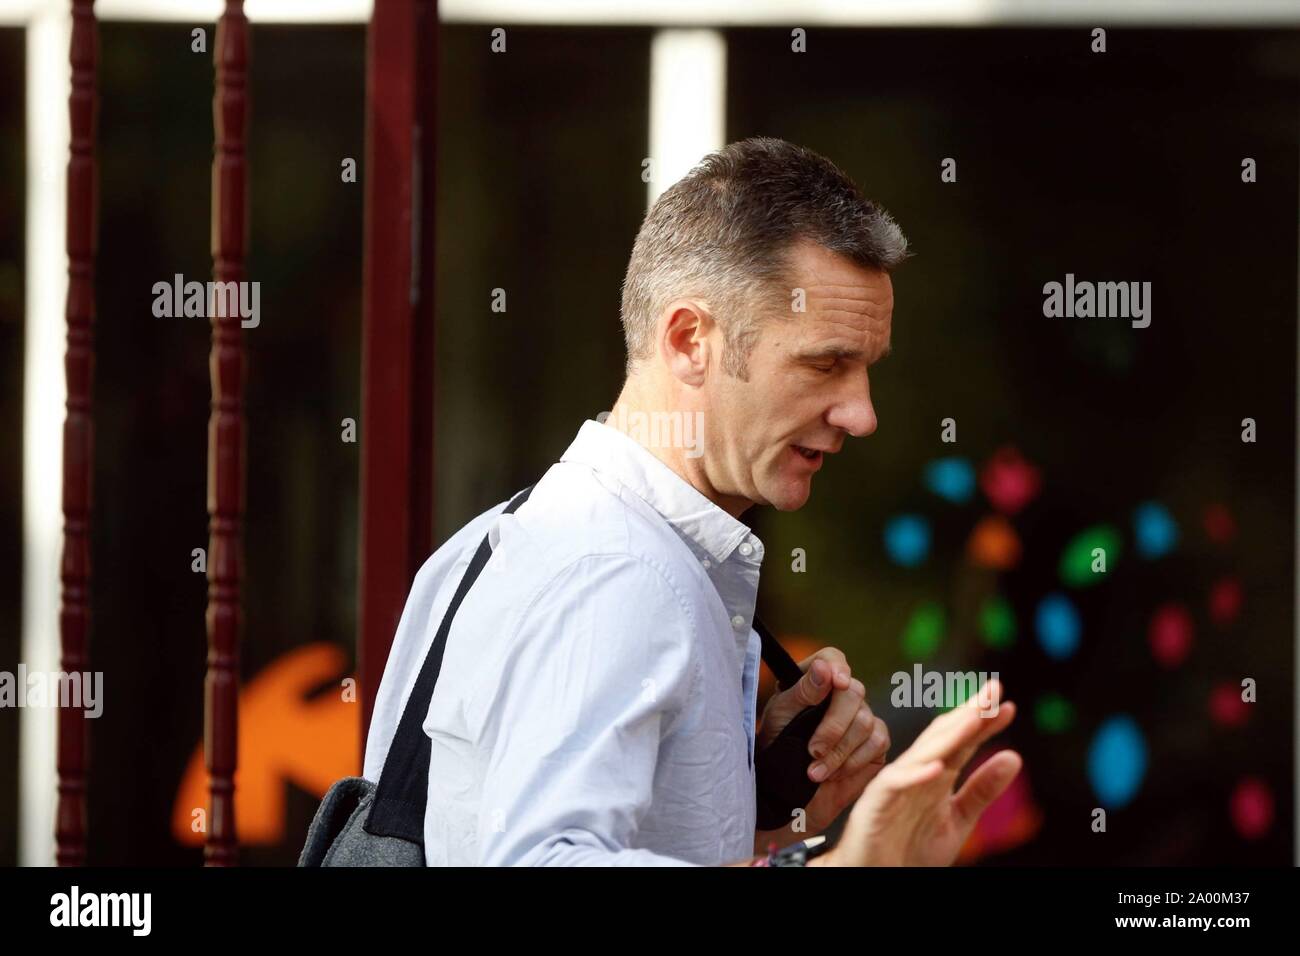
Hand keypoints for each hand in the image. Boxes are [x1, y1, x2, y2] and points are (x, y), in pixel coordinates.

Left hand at [755, 648, 889, 840]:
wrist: (788, 788)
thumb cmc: (779, 745)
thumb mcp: (782, 716)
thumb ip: (803, 691)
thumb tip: (824, 668)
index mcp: (816, 679)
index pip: (832, 659)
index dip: (838, 667)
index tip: (838, 682)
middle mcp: (843, 694)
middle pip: (854, 692)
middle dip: (833, 726)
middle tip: (813, 751)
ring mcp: (863, 716)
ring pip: (865, 722)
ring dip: (838, 752)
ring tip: (815, 772)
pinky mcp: (876, 741)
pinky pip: (877, 743)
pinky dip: (853, 762)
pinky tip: (834, 773)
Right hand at [816, 678, 1020, 866]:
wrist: (873, 877)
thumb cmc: (909, 850)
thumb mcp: (958, 820)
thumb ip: (982, 790)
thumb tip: (1014, 756)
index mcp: (934, 774)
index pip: (961, 741)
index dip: (983, 723)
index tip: (1008, 706)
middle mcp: (914, 772)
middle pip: (943, 736)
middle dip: (969, 713)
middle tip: (994, 690)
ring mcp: (894, 785)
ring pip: (923, 754)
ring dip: (950, 736)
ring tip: (975, 718)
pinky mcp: (875, 804)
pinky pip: (896, 785)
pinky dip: (916, 776)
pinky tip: (939, 768)